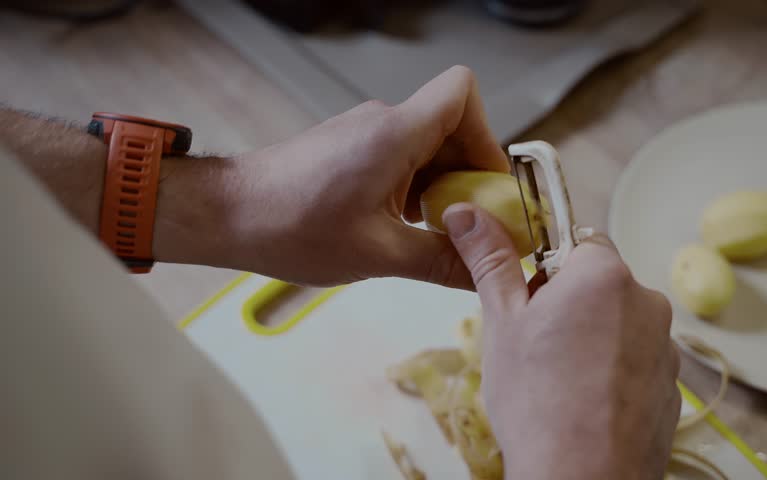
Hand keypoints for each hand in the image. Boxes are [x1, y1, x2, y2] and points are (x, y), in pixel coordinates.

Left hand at [157, 66, 506, 286]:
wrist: (227, 215)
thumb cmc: (291, 226)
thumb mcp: (377, 253)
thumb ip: (439, 261)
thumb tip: (482, 274)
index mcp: (395, 133)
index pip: (462, 93)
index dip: (487, 135)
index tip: (484, 186)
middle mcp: (382, 122)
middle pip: (453, 126)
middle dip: (468, 175)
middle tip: (467, 225)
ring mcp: (364, 133)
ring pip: (427, 146)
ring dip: (440, 187)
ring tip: (430, 234)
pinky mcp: (350, 149)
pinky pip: (401, 158)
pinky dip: (413, 189)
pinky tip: (400, 228)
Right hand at [442, 204, 680, 479]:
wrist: (581, 479)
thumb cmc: (535, 397)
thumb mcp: (502, 321)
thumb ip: (489, 259)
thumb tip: (465, 212)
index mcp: (604, 275)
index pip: (577, 243)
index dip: (547, 270)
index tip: (527, 300)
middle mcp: (647, 302)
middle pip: (600, 284)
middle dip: (569, 304)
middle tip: (535, 343)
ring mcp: (666, 348)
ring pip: (619, 324)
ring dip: (592, 338)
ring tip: (559, 380)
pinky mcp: (672, 388)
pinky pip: (636, 362)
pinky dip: (613, 373)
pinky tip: (584, 403)